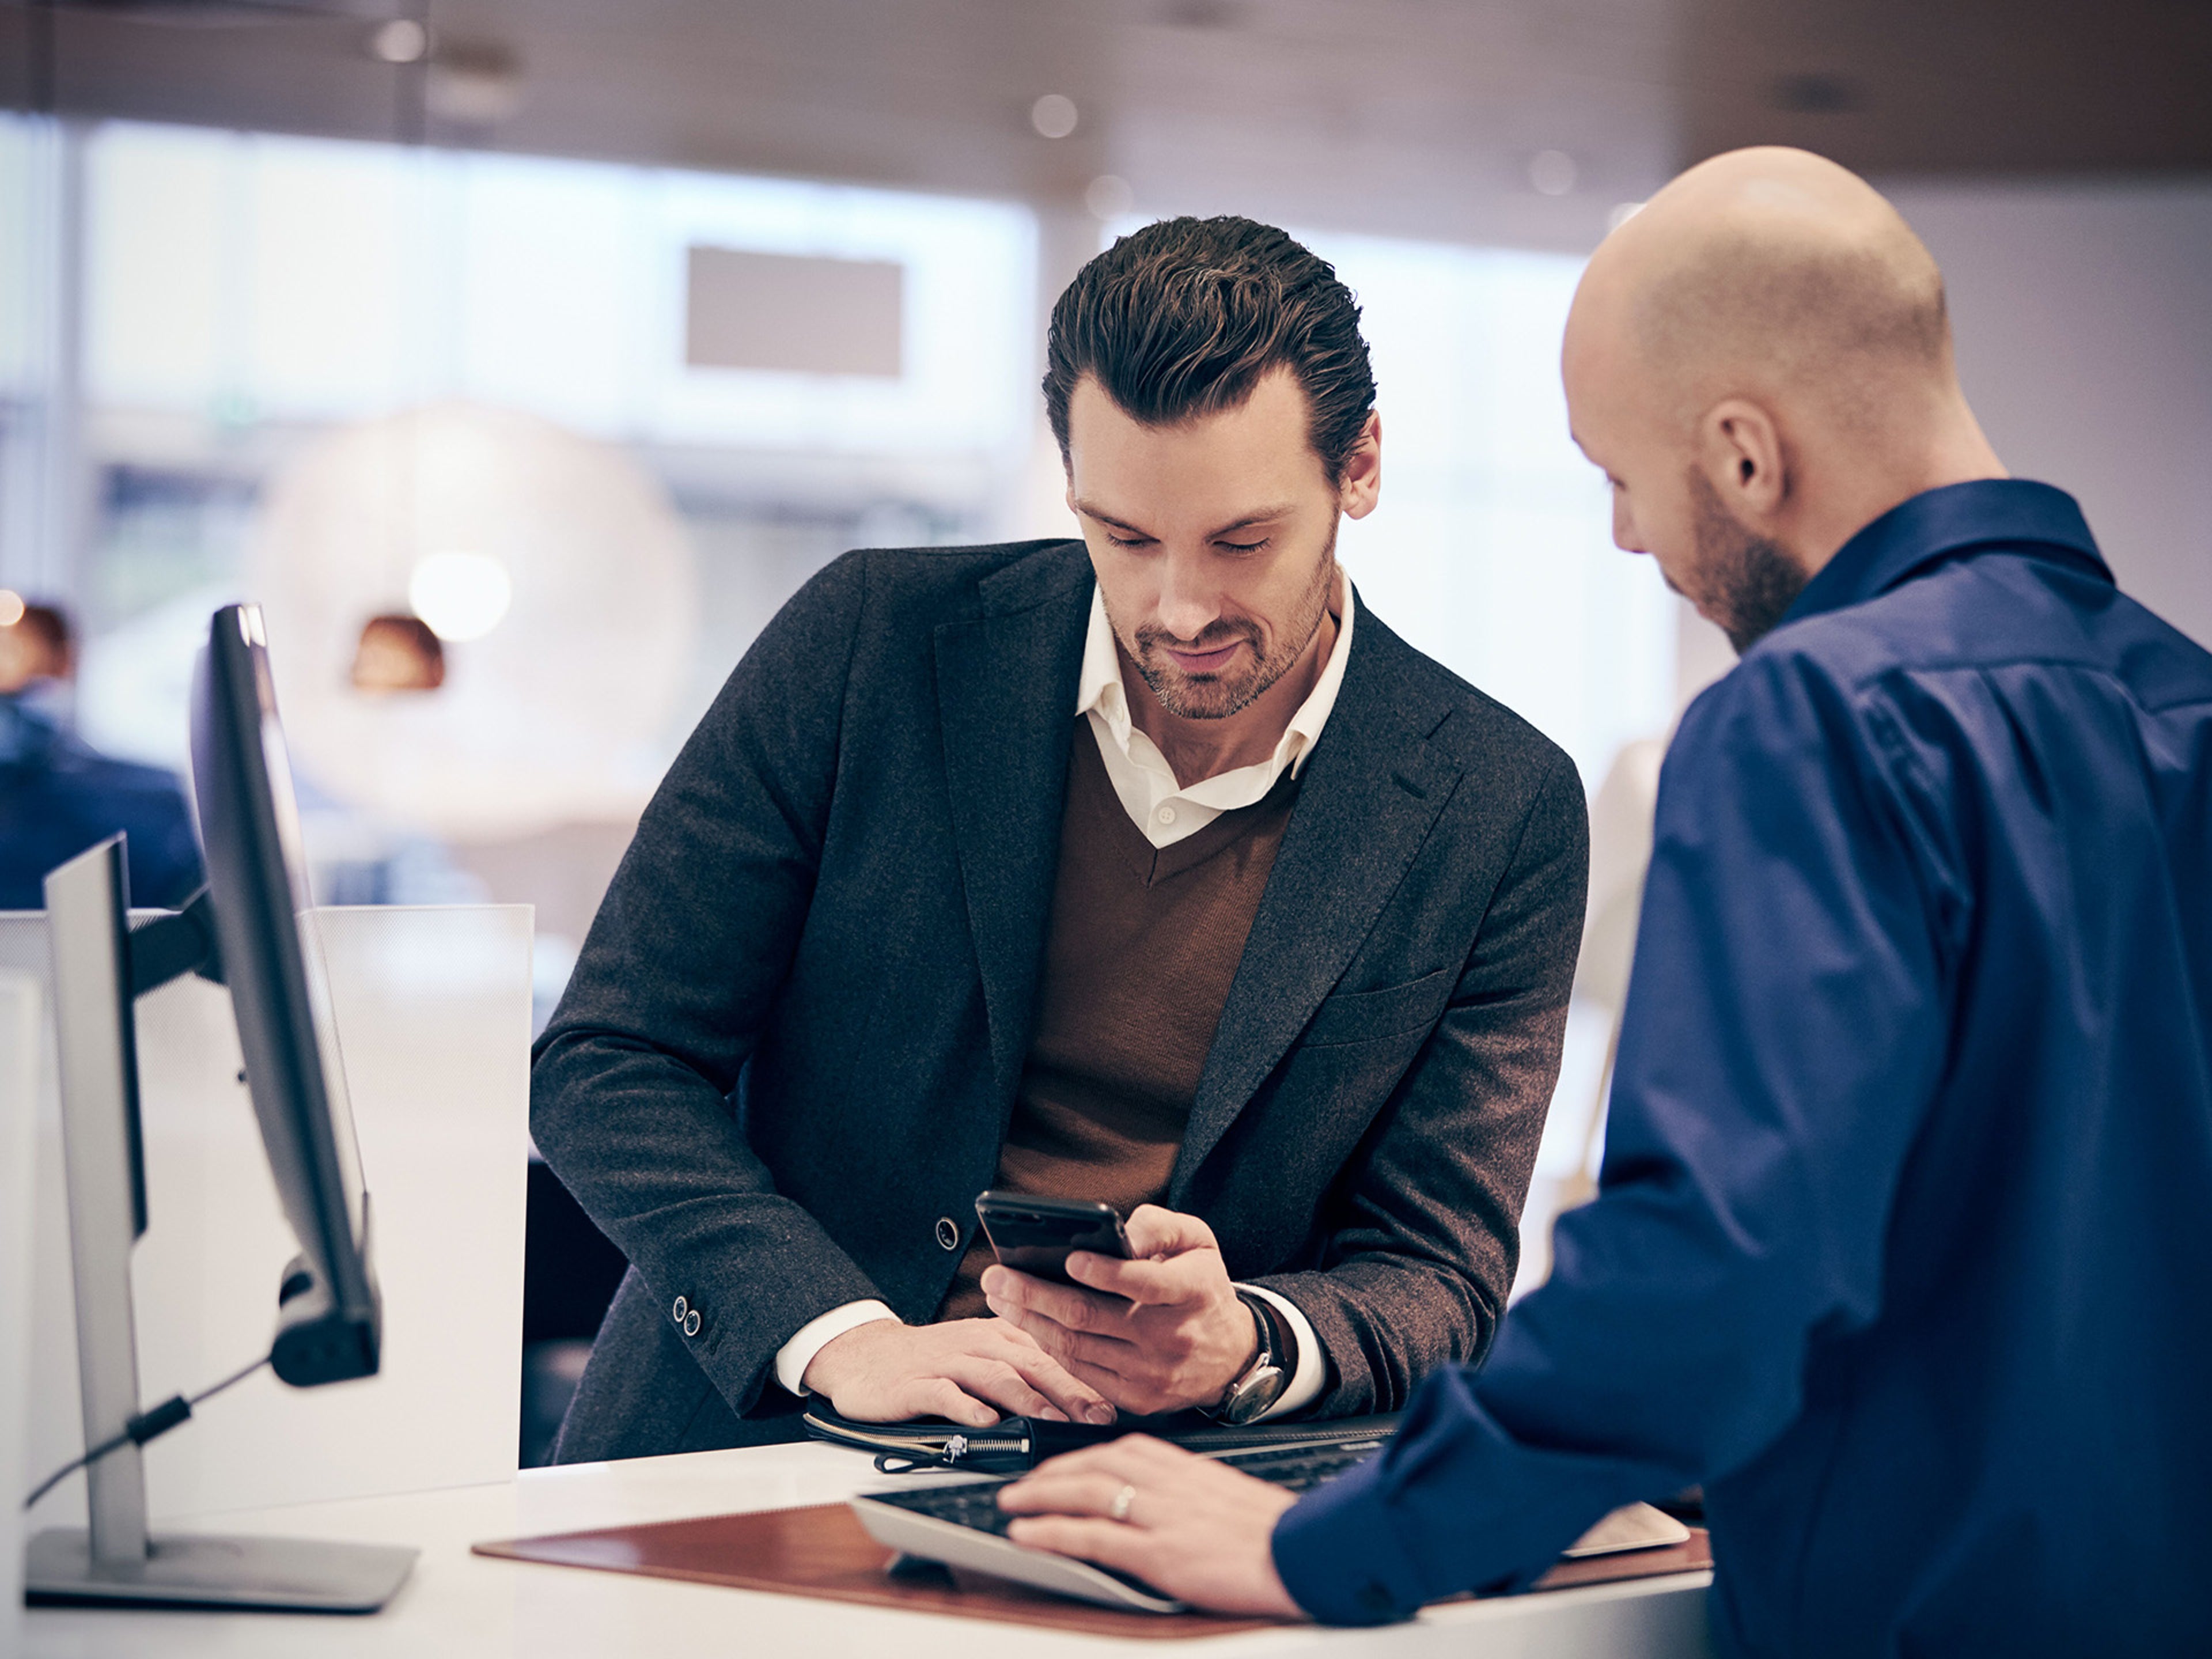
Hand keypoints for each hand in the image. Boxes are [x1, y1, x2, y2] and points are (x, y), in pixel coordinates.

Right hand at [800, 1317, 1115, 1427]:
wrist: (861, 1356)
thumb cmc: (927, 1362)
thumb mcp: (977, 1356)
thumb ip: (1018, 1372)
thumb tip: (1071, 1404)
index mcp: (997, 1336)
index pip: (1049, 1355)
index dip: (1083, 1379)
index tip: (1113, 1406)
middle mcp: (976, 1344)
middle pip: (1030, 1363)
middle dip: (1067, 1389)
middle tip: (1097, 1416)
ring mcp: (945, 1361)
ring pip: (993, 1375)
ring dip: (1026, 1398)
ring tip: (1052, 1420)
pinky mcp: (915, 1382)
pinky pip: (944, 1393)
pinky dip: (966, 1407)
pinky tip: (984, 1422)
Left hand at [982, 1205, 1258, 1415]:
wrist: (1231, 1354)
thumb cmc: (1202, 1287)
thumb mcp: (1197, 1241)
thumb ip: (1159, 1226)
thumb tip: (1118, 1231)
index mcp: (1192, 1291)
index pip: (1144, 1283)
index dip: (1105, 1272)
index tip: (1069, 1258)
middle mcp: (1172, 1336)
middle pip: (1091, 1317)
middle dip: (1035, 1295)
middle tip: (997, 1276)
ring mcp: (1153, 1373)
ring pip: (1076, 1347)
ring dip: (1029, 1321)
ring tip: (1000, 1297)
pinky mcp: (1137, 1399)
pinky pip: (1080, 1372)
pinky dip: (1048, 1347)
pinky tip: (1028, 1324)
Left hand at [999, 1435, 1303, 1616]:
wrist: (1308, 1552)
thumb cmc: (1275, 1532)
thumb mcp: (1227, 1497)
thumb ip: (1190, 1492)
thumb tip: (1163, 1502)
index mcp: (1186, 1465)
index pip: (1120, 1448)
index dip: (1080, 1455)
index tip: (1057, 1465)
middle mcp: (1169, 1481)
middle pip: (1095, 1463)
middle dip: (1051, 1472)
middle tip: (1022, 1484)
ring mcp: (1162, 1515)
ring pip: (1086, 1492)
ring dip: (1040, 1497)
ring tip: (1012, 1504)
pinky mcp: (1160, 1552)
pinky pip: (1094, 1536)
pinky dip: (1053, 1533)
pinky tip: (1028, 1536)